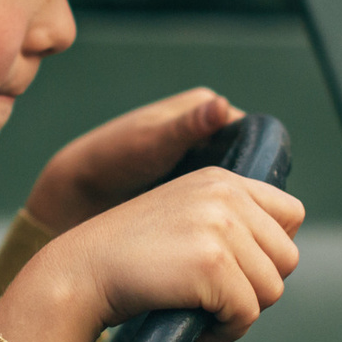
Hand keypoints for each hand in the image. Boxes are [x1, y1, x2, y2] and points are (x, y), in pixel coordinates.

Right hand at [0, 168, 305, 341]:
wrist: (81, 273)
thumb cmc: (130, 258)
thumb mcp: (183, 216)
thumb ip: (229, 220)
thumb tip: (285, 254)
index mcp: (221, 179)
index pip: (292, 215)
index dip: (270, 252)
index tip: (234, 271)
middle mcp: (225, 194)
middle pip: (288, 259)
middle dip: (256, 287)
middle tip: (213, 298)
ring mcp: (220, 226)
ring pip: (273, 289)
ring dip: (241, 311)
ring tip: (202, 310)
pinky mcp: (212, 264)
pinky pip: (247, 314)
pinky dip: (225, 331)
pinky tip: (196, 325)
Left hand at [24, 87, 240, 234]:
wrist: (80, 191)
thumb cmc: (112, 158)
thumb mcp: (152, 143)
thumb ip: (186, 127)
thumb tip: (220, 106)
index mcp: (204, 107)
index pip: (254, 135)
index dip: (260, 165)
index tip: (258, 200)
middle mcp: (207, 130)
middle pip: (247, 160)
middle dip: (250, 192)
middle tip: (250, 222)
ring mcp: (200, 159)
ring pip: (236, 185)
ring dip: (237, 207)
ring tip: (238, 232)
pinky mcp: (192, 184)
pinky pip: (219, 200)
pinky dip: (220, 215)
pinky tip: (221, 234)